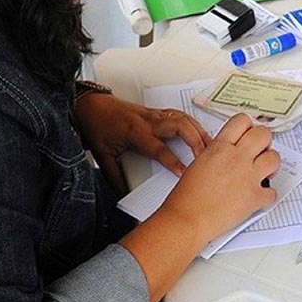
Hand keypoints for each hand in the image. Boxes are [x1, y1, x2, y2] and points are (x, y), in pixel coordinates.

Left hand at [73, 93, 211, 194]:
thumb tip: (123, 195)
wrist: (90, 105)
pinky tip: (199, 132)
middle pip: (179, 127)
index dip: (173, 161)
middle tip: (206, 157)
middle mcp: (147, 121)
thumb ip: (114, 177)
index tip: (184, 174)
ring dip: (198, 130)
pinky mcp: (155, 112)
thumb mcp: (102, 155)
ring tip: (210, 145)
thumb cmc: (97, 125)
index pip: (158, 148)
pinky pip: (178, 114)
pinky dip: (192, 123)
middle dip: (195, 141)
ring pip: (182, 118)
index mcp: (134, 132)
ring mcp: (153, 114)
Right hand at [159, 114, 279, 245]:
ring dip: (270, 164)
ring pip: (275, 158)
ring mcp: (248, 177)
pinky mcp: (255, 198)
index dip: (248, 126)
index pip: (242, 120)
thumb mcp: (199, 162)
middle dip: (264, 141)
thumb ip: (218, 153)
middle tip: (259, 150)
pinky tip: (258, 196)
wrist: (187, 218)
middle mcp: (237, 158)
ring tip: (262, 172)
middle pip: (263, 134)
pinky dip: (267, 195)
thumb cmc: (187, 196)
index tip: (248, 134)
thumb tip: (230, 152)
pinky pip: (273, 192)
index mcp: (220, 147)